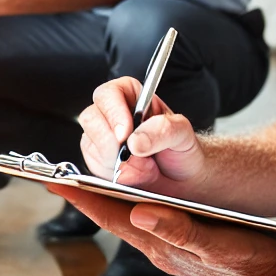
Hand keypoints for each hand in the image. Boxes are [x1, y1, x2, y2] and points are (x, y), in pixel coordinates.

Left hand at [52, 187, 275, 275]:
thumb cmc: (249, 263)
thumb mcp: (217, 244)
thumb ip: (179, 231)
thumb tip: (140, 215)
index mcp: (162, 245)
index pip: (113, 217)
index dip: (84, 198)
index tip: (57, 180)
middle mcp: (159, 248)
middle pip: (113, 219)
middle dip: (85, 198)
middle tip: (58, 177)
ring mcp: (169, 249)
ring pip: (127, 222)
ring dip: (104, 203)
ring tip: (83, 185)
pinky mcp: (181, 247)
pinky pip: (146, 225)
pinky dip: (129, 210)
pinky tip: (130, 202)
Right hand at [77, 77, 205, 187]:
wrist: (185, 181)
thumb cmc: (182, 150)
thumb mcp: (183, 134)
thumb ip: (163, 130)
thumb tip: (135, 140)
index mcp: (132, 98)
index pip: (110, 93)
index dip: (113, 111)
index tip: (125, 133)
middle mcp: (113, 117)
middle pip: (91, 118)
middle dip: (110, 141)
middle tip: (131, 156)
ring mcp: (103, 140)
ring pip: (90, 145)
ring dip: (115, 162)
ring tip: (144, 167)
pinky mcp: (99, 164)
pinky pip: (94, 168)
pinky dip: (113, 176)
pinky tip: (133, 177)